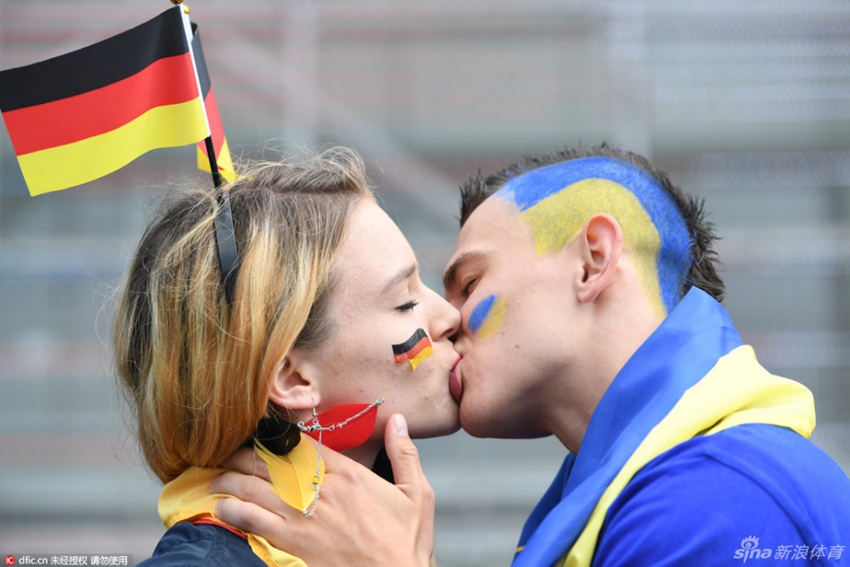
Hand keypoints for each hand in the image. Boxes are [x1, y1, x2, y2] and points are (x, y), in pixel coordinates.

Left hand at [213, 414, 434, 566]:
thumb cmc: (406, 543)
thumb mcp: (418, 494)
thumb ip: (405, 454)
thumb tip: (399, 420)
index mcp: (348, 474)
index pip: (301, 443)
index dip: (276, 434)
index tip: (261, 431)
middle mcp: (321, 490)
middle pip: (270, 462)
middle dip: (244, 454)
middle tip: (228, 452)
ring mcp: (304, 517)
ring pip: (255, 489)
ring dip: (230, 479)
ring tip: (217, 477)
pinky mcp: (293, 544)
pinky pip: (253, 522)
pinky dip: (233, 511)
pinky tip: (221, 507)